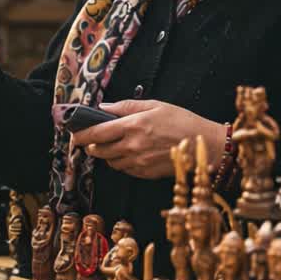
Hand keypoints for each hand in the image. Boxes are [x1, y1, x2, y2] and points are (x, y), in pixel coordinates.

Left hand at [69, 100, 226, 179]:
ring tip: (112, 145)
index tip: (74, 134)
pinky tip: (129, 154)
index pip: (97, 133)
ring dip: (106, 155)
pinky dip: (121, 163)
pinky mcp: (146, 174)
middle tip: (91, 140)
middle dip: (91, 146)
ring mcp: (139, 162)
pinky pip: (125, 170)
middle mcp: (133, 146)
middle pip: (99, 150)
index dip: (81, 135)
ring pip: (110, 162)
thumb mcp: (155, 105)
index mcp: (133, 126)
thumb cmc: (183, 121)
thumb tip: (103, 107)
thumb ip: (126, 106)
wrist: (206, 146)